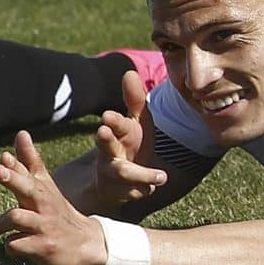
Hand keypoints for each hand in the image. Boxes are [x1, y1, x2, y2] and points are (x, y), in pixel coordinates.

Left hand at [0, 132, 106, 264]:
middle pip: (27, 188)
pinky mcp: (43, 247)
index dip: (16, 164)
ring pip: (16, 217)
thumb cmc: (56, 212)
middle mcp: (44, 204)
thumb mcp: (46, 187)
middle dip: (12, 178)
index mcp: (43, 189)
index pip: (29, 171)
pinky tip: (12, 247)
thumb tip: (21, 133)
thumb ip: (30, 162)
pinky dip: (10, 246)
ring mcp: (44, 226)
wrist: (87, 244)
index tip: (4, 157)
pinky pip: (17, 244)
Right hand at [85, 67, 168, 211]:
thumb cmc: (128, 144)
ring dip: (140, 173)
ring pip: (123, 173)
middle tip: (102, 131)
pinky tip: (155, 188)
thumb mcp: (134, 122)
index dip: (112, 121)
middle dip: (104, 139)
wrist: (112, 182)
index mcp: (117, 133)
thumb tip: (129, 72)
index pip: (115, 124)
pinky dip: (145, 189)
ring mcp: (114, 173)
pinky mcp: (123, 193)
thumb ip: (134, 100)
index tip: (108, 116)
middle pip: (106, 145)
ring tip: (161, 177)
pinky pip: (136, 191)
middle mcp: (110, 152)